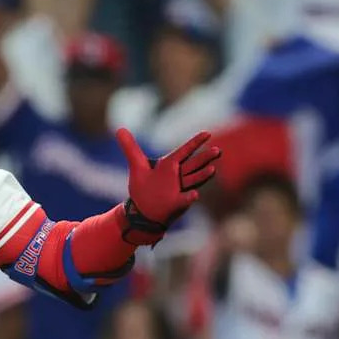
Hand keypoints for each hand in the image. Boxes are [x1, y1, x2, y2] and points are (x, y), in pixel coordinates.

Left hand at [116, 128, 220, 244]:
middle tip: (218, 150)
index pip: (184, 152)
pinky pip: (183, 200)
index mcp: (170, 166)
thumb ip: (130, 147)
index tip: (207, 133)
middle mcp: (178, 176)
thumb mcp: (136, 166)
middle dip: (204, 158)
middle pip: (193, 165)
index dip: (195, 143)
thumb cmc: (143, 187)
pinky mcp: (176, 203)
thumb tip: (120, 129)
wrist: (143, 210)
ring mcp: (179, 190)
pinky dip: (189, 197)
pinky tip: (194, 195)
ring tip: (213, 169)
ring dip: (202, 175)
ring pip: (193, 180)